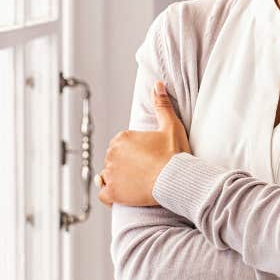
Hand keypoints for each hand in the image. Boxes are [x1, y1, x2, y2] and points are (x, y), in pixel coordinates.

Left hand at [98, 82, 191, 206]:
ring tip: (135, 183)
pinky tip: (122, 194)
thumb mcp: (170, 126)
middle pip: (114, 159)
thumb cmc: (174, 154)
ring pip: (108, 176)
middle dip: (125, 164)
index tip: (146, 157)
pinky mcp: (112, 193)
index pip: (121, 145)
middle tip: (143, 171)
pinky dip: (110, 195)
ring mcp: (110, 174)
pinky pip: (104, 194)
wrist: (175, 179)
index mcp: (122, 138)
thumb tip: (157, 85)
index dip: (133, 152)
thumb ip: (161, 105)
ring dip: (118, 179)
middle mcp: (111, 154)